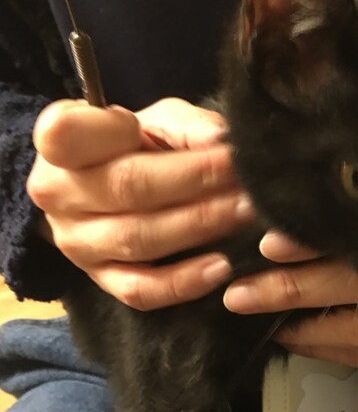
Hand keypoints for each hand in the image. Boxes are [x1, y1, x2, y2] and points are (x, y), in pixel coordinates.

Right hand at [27, 97, 253, 309]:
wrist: (115, 187)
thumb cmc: (138, 146)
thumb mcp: (159, 121)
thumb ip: (186, 126)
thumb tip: (222, 141)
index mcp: (60, 143)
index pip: (69, 134)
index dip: (124, 130)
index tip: (169, 129)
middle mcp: (59, 195)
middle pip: (128, 187)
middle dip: (195, 181)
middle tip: (244, 179)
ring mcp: (78, 243)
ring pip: (138, 238)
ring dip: (199, 225)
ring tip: (244, 213)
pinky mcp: (102, 280)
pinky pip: (140, 290)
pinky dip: (183, 282)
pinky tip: (222, 266)